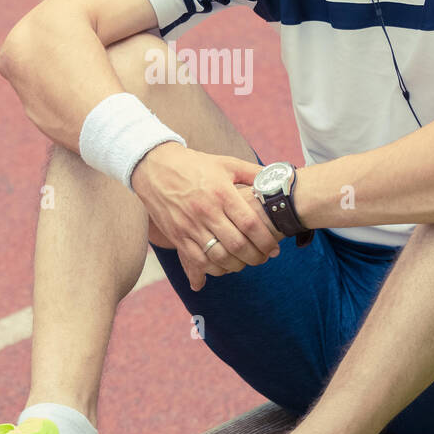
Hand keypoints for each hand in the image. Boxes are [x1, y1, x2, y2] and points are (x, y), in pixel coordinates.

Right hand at [131, 143, 284, 290]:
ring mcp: (189, 225)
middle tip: (263, 258)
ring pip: (217, 257)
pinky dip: (212, 270)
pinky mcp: (176, 235)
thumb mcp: (226, 164)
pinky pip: (196, 261)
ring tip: (244, 263)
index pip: (249, 224)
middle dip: (255, 257)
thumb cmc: (195, 165)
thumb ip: (253, 173)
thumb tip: (279, 180)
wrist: (154, 166)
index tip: (274, 249)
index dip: (265, 240)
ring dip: (236, 266)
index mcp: (221, 192)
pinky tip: (222, 267)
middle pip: (236, 245)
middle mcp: (205, 210)